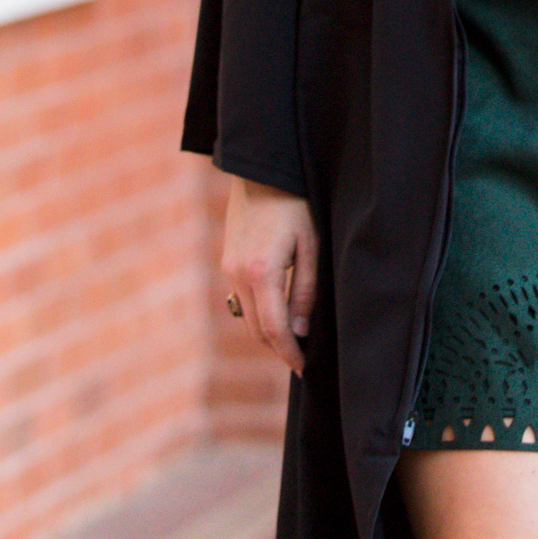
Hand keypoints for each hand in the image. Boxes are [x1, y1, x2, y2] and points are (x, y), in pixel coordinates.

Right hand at [221, 177, 318, 376]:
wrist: (260, 170)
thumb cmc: (294, 203)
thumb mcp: (310, 244)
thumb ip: (305, 289)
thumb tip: (300, 329)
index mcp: (262, 273)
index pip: (274, 329)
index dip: (289, 353)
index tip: (303, 367)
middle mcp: (238, 275)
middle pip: (256, 330)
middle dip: (278, 348)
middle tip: (300, 359)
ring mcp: (228, 269)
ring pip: (246, 317)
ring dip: (267, 332)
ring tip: (291, 341)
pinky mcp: (227, 261)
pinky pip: (241, 299)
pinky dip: (258, 313)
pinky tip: (276, 313)